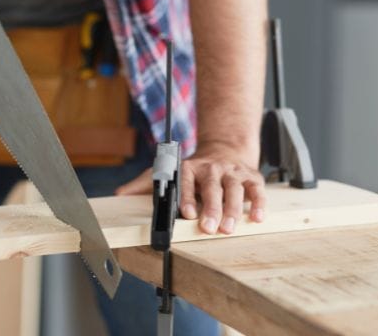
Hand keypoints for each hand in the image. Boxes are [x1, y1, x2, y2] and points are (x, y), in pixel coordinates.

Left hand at [116, 143, 266, 234]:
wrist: (225, 149)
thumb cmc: (195, 169)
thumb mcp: (169, 172)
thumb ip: (144, 183)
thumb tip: (119, 194)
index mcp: (190, 168)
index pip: (188, 182)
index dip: (188, 198)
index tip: (188, 214)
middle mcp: (212, 169)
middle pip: (212, 188)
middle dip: (212, 209)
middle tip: (209, 228)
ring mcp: (232, 173)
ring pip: (234, 190)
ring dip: (233, 209)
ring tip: (230, 228)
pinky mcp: (251, 178)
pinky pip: (256, 190)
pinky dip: (259, 203)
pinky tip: (257, 217)